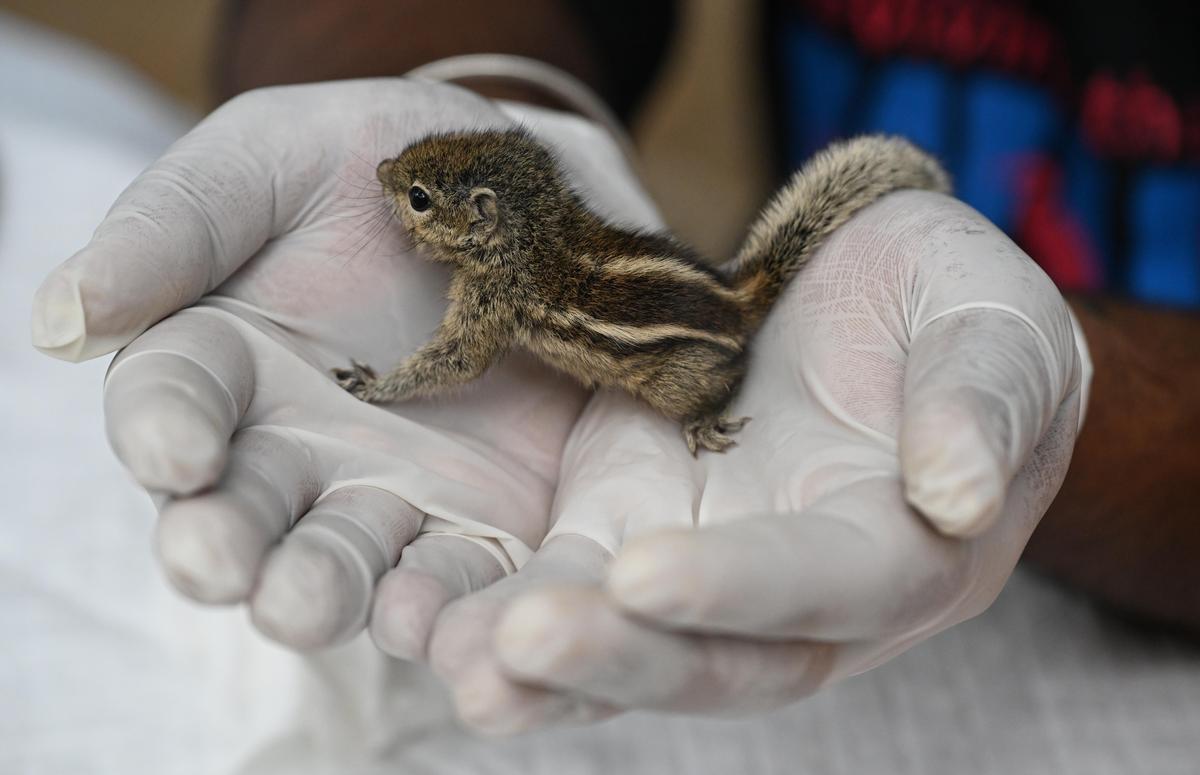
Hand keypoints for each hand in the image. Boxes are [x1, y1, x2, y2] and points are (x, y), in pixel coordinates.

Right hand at [31, 79, 661, 649]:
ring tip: (302, 605)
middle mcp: (290, 443)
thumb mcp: (272, 162)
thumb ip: (174, 227)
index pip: (170, 403)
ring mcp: (386, 485)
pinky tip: (427, 617)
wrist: (523, 188)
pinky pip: (454, 572)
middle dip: (221, 544)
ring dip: (315, 591)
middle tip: (217, 563)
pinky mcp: (480, 514)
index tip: (178, 449)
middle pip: (239, 512)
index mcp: (222, 358)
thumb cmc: (379, 162)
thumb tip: (63, 317)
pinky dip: (436, 603)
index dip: (163, 428)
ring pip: (337, 561)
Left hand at [419, 190, 1089, 732]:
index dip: (745, 588)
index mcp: (902, 554)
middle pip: (713, 655)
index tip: (647, 573)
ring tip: (447, 657)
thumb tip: (958, 496)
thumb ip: (982, 403)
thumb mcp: (996, 329)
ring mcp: (699, 559)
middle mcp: (795, 591)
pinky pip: (562, 574)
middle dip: (618, 657)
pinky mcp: (621, 514)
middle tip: (515, 648)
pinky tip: (425, 610)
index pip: (829, 589)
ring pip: (623, 637)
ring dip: (539, 660)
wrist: (860, 282)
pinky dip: (500, 599)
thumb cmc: (949, 306)